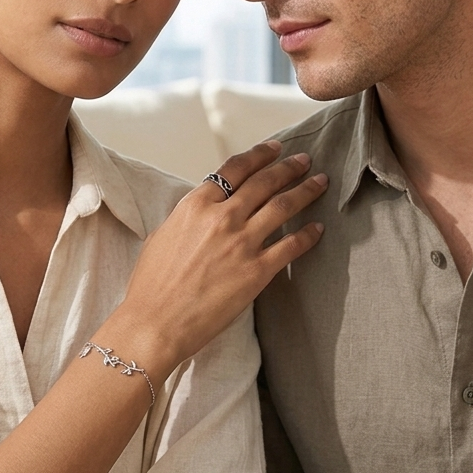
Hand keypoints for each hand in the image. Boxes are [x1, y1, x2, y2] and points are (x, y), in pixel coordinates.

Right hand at [117, 142, 326, 374]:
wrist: (155, 322)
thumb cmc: (152, 285)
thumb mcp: (163, 235)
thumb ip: (190, 217)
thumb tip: (206, 208)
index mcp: (196, 205)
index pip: (235, 168)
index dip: (259, 155)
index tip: (275, 149)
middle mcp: (222, 217)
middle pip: (265, 182)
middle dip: (288, 167)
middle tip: (305, 160)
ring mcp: (242, 243)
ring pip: (283, 206)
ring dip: (305, 190)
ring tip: (320, 182)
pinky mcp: (257, 271)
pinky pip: (291, 245)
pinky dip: (308, 234)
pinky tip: (318, 227)